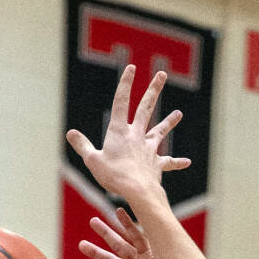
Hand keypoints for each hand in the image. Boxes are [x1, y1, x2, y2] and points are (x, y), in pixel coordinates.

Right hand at [66, 65, 189, 207]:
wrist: (138, 191)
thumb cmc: (113, 176)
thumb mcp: (92, 161)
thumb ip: (83, 146)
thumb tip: (71, 133)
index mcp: (119, 131)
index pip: (121, 101)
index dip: (126, 83)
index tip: (132, 67)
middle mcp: (136, 135)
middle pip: (146, 108)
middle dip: (154, 90)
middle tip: (162, 74)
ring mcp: (148, 149)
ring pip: (160, 132)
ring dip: (169, 121)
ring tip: (179, 114)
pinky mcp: (156, 164)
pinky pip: (168, 162)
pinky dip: (177, 162)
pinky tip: (187, 161)